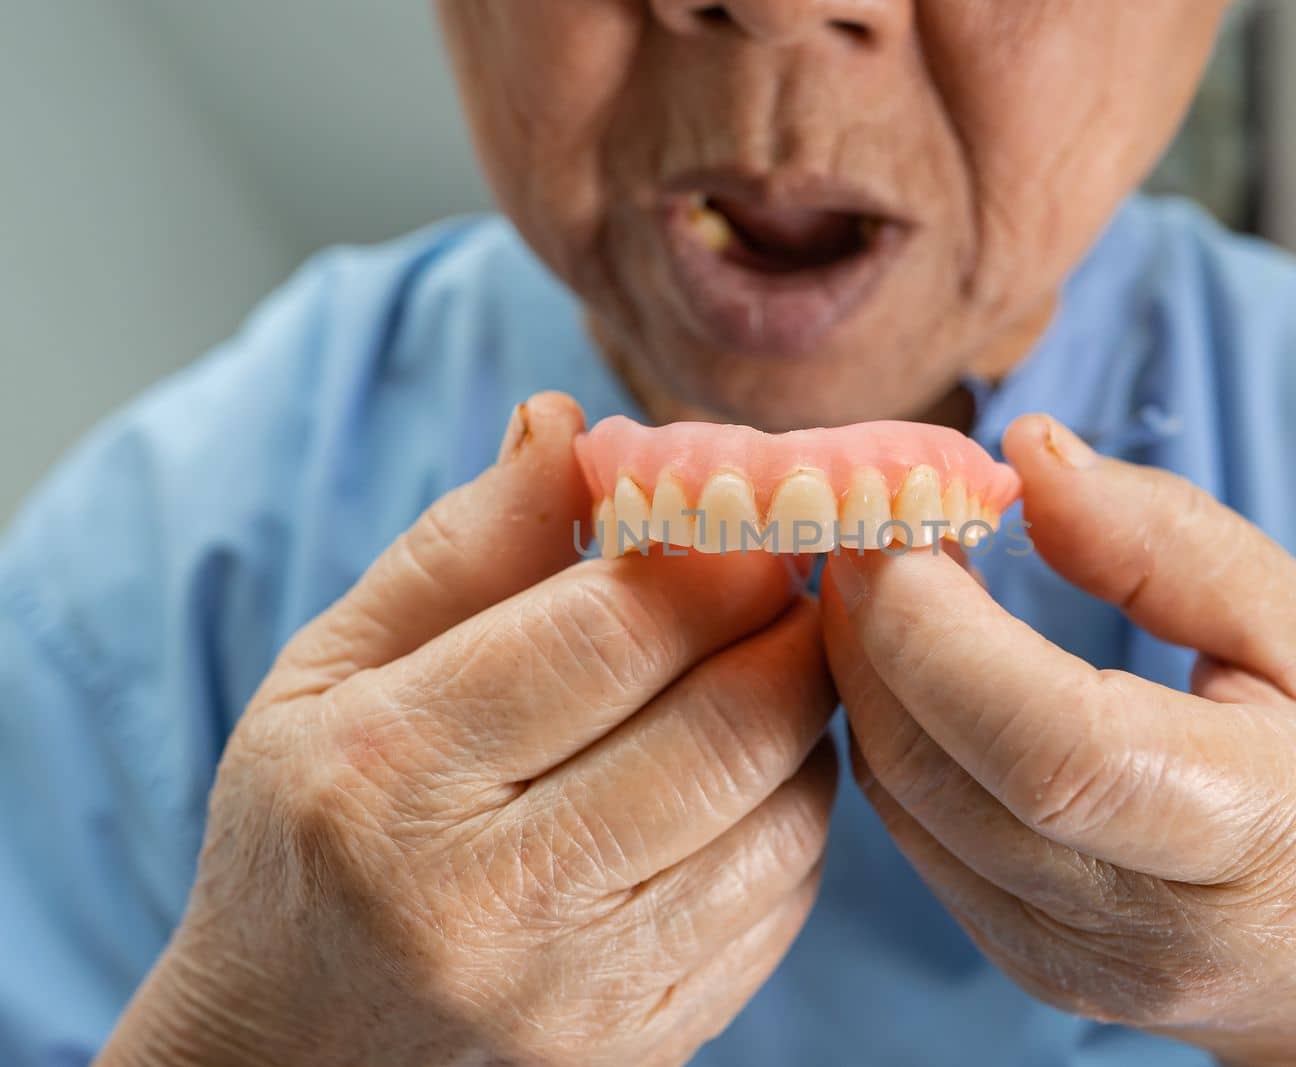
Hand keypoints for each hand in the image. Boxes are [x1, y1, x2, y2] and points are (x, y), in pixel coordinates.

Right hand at [99, 393, 836, 1066]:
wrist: (290, 1056)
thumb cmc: (306, 838)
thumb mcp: (331, 672)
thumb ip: (460, 547)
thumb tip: (573, 423)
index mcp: (392, 772)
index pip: (615, 629)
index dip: (713, 551)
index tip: (743, 511)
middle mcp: (490, 898)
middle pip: (728, 722)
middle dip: (786, 621)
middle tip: (781, 573)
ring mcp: (579, 993)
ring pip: (783, 814)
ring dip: (804, 712)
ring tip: (763, 663)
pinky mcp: (645, 1046)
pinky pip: (784, 904)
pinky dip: (794, 813)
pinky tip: (747, 772)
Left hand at [821, 414, 1295, 1066]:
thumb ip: (1171, 540)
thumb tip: (1027, 451)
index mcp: (1251, 829)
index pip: (1049, 746)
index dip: (939, 625)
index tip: (903, 513)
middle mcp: (1141, 922)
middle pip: (938, 769)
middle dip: (873, 622)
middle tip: (878, 514)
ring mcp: (1065, 957)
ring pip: (900, 799)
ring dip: (862, 666)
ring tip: (895, 567)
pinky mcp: (1019, 962)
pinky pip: (911, 830)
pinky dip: (890, 723)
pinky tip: (917, 653)